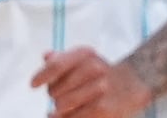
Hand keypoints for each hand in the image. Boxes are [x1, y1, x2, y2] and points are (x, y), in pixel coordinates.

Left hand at [31, 48, 153, 117]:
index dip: (41, 76)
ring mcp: (99, 89)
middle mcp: (94, 68)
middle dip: (53, 96)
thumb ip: (63, 58)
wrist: (133, 83)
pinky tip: (63, 116)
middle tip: (60, 96)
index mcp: (86, 54)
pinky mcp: (102, 108)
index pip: (56, 65)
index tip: (33, 84)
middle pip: (54, 90)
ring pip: (61, 106)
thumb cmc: (100, 72)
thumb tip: (47, 56)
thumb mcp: (84, 59)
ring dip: (58, 110)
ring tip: (60, 109)